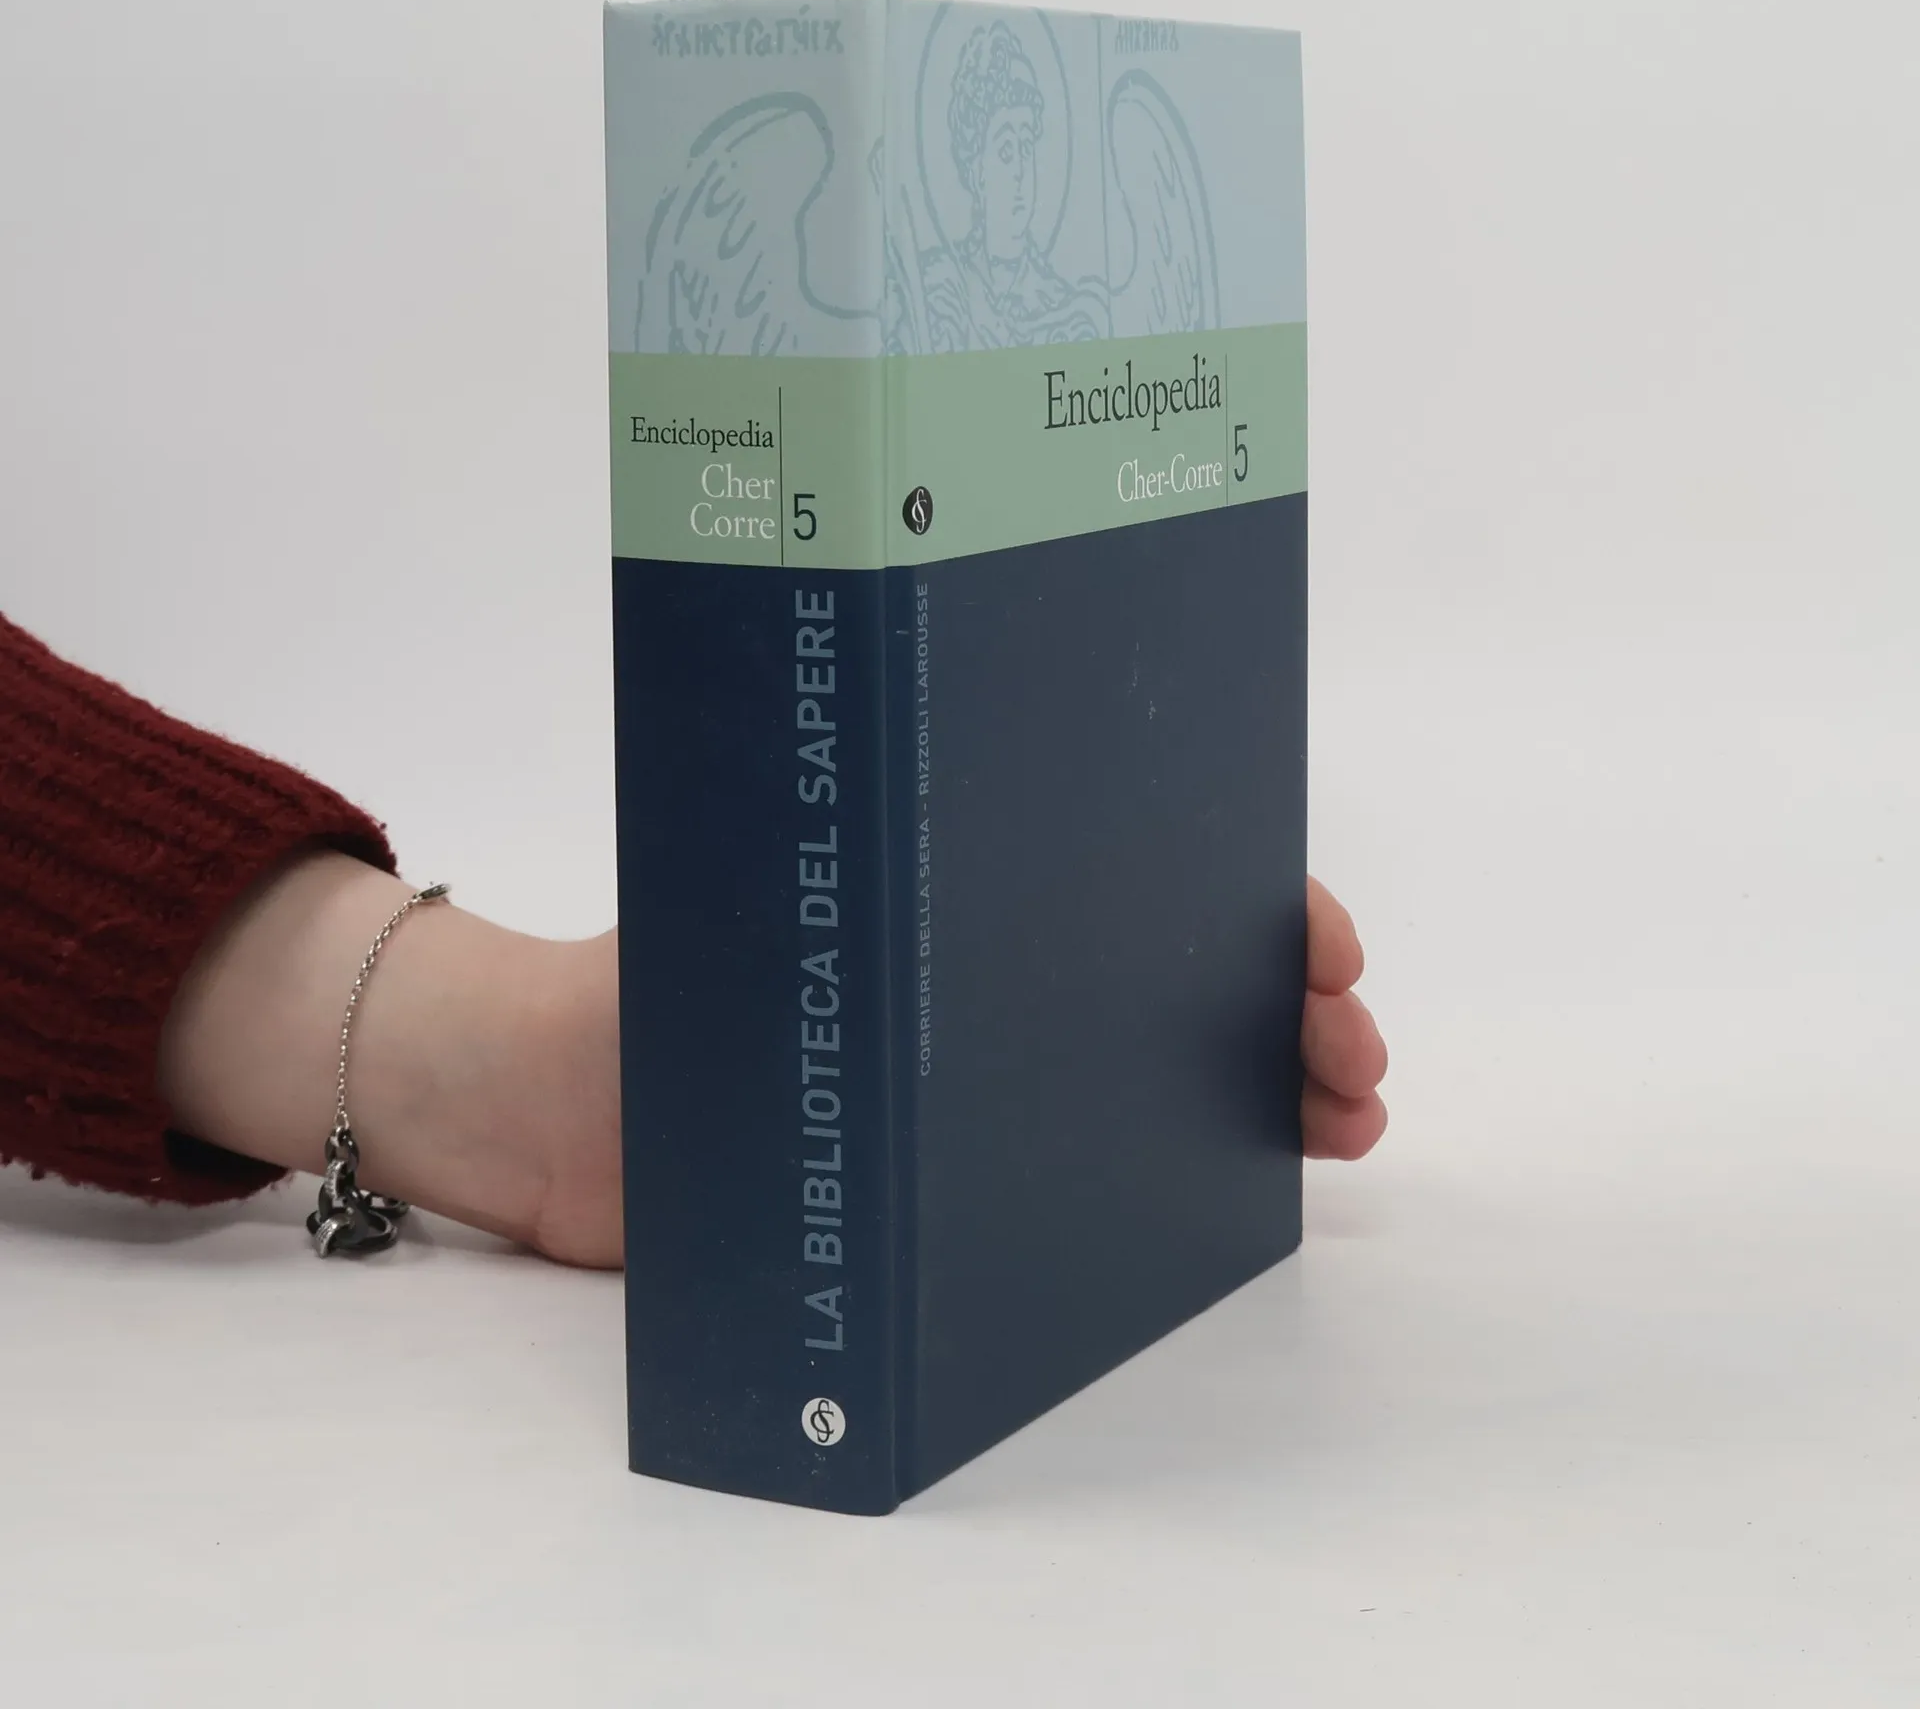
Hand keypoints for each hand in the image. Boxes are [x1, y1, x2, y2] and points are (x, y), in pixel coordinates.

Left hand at [160, 856, 1383, 1272]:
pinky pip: (1098, 1171)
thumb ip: (840, 863)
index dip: (1247, 904)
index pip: (1142, 876)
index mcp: (972, 890)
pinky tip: (1257, 1179)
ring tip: (1340, 1117)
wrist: (562, 1113)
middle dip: (1286, 1000)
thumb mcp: (758, 889)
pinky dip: (1189, 1168)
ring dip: (1269, 1083)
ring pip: (1165, 1067)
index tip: (1316, 945)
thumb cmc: (656, 976)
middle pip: (1178, 973)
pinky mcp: (963, 1177)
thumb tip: (970, 817)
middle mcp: (999, 979)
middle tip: (1345, 1048)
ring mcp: (991, 1079)